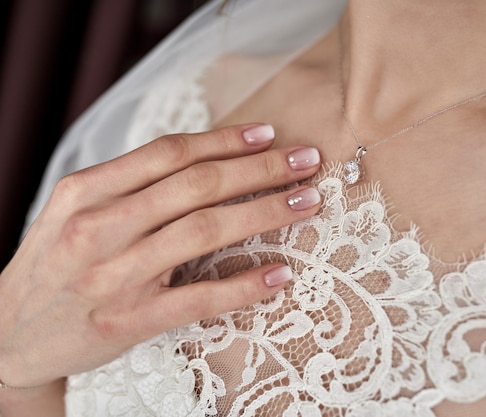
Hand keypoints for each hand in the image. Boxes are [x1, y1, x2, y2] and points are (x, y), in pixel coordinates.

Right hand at [0, 123, 321, 387]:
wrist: (7, 336)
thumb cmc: (52, 266)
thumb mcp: (73, 212)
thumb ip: (127, 186)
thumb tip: (200, 159)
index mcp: (85, 191)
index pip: (169, 154)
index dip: (225, 141)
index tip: (268, 135)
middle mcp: (98, 226)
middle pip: (196, 185)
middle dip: (260, 169)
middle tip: (306, 161)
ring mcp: (114, 275)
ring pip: (204, 231)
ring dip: (265, 212)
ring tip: (306, 202)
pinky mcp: (129, 321)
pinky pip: (199, 297)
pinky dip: (245, 284)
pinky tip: (280, 272)